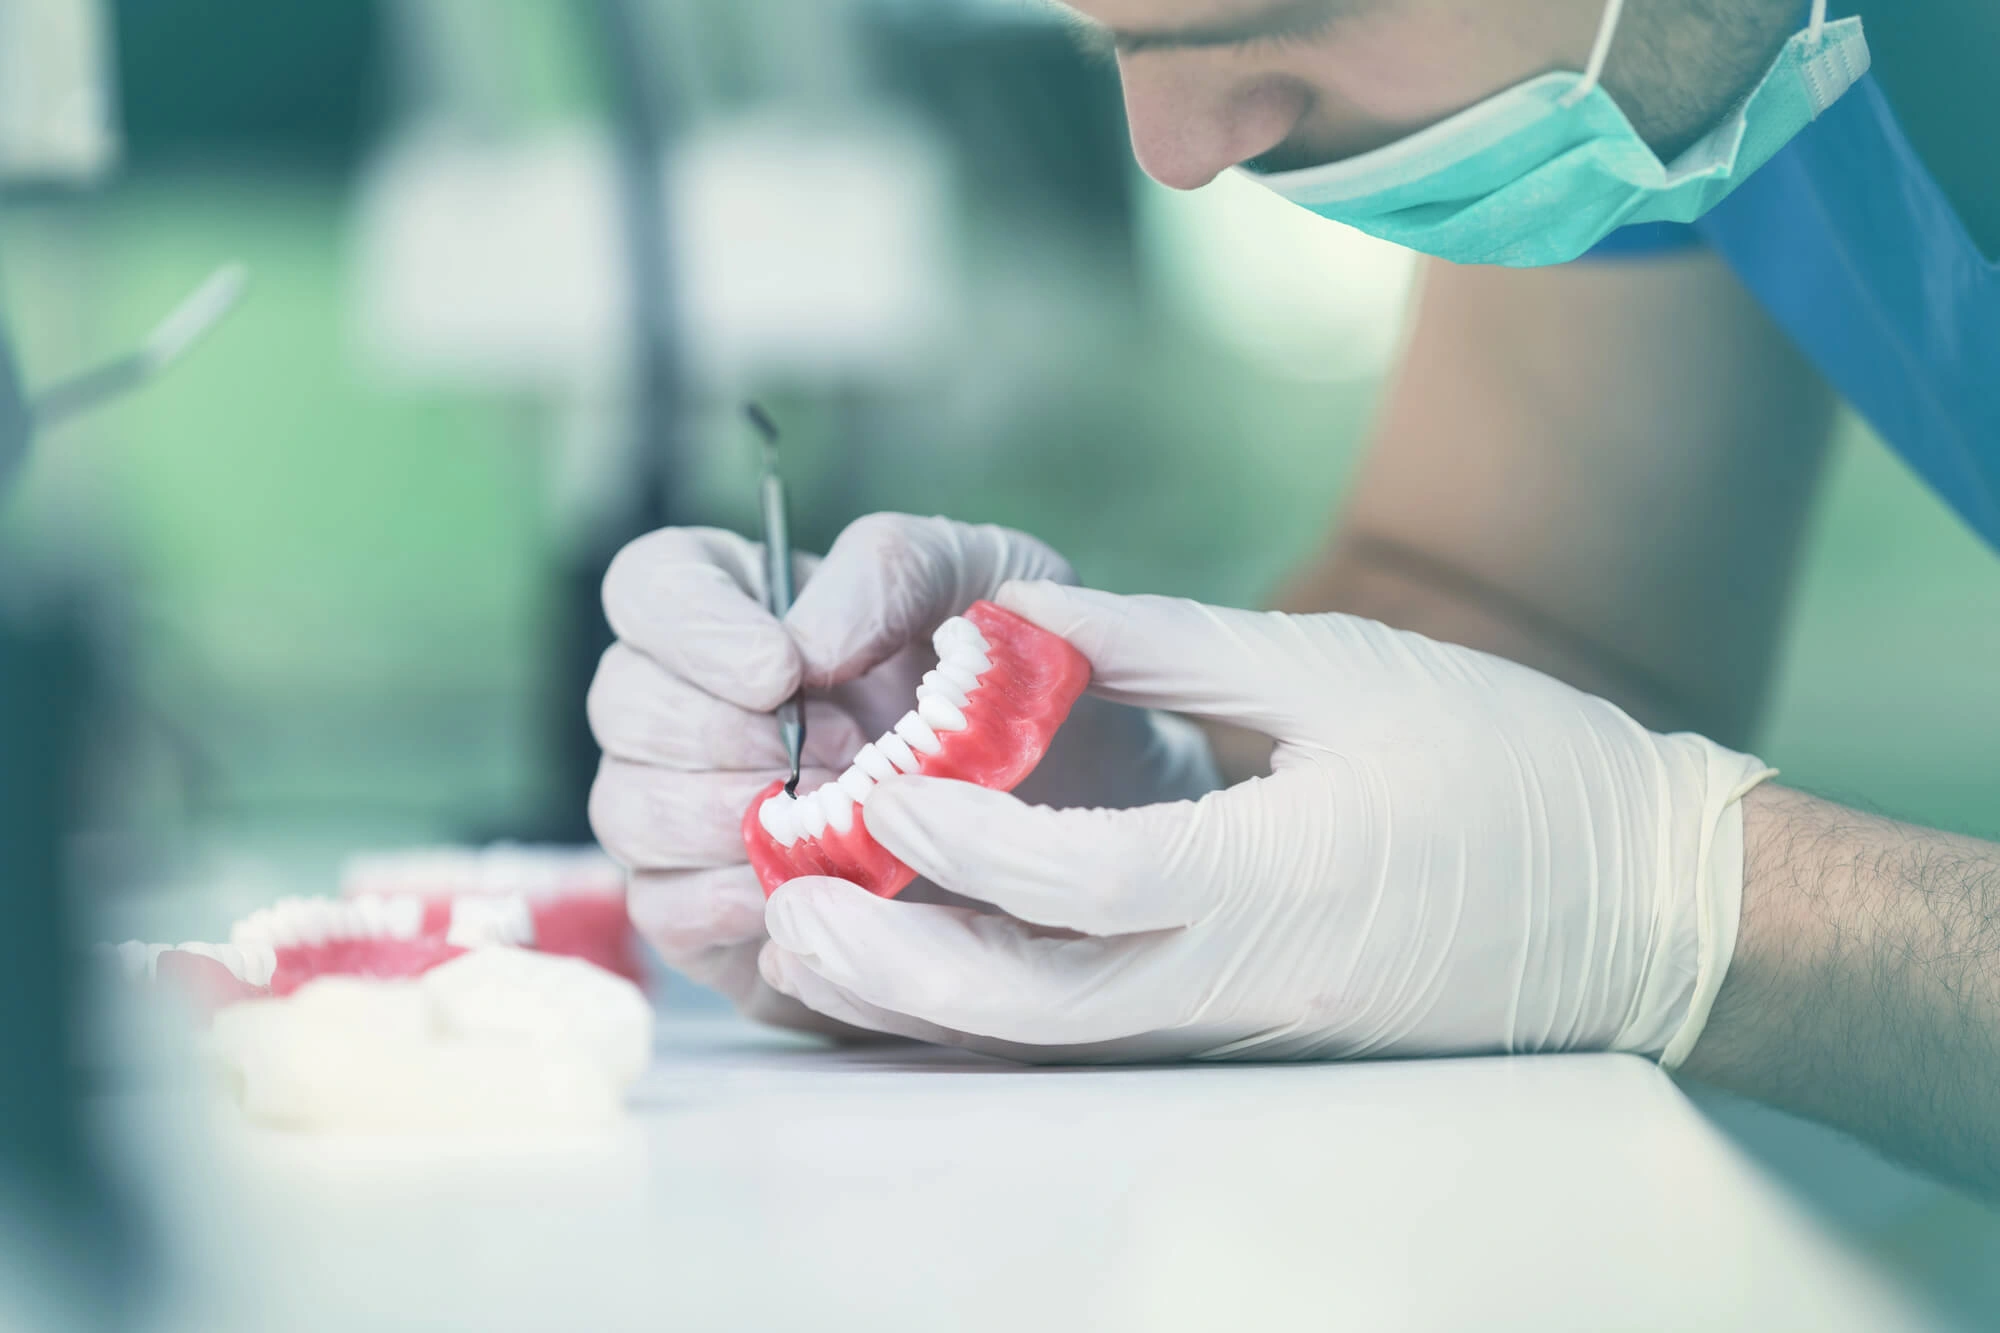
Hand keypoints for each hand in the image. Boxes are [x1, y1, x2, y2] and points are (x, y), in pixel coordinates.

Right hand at [587, 516, 1217, 1034]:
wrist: (1081, 825)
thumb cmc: (1024, 692)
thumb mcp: (989, 583)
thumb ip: (893, 568)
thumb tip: (804, 639)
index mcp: (747, 607)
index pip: (650, 586)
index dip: (692, 626)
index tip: (780, 670)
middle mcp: (695, 704)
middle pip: (621, 700)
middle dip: (724, 734)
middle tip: (844, 758)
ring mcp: (687, 814)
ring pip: (627, 806)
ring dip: (732, 816)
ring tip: (843, 823)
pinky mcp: (708, 916)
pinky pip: (664, 908)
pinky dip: (733, 897)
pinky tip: (813, 887)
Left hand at [758, 583, 1774, 1063]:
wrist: (1642, 909)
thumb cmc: (1508, 770)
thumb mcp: (1337, 671)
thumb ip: (1165, 646)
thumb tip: (1017, 621)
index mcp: (1274, 884)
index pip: (1082, 878)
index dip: (963, 834)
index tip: (874, 783)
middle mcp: (1240, 983)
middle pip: (1028, 1009)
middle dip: (892, 966)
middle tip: (783, 905)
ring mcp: (1241, 1028)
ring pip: (1046, 1038)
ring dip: (923, 996)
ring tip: (817, 931)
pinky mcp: (1244, 1034)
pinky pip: (1091, 1035)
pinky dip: (993, 1003)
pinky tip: (927, 951)